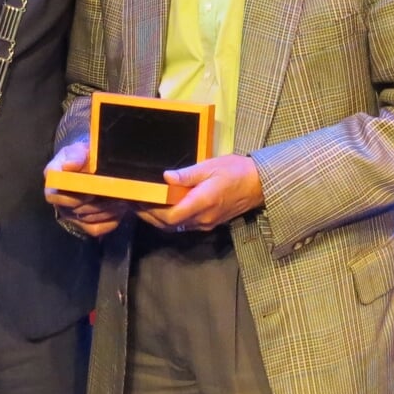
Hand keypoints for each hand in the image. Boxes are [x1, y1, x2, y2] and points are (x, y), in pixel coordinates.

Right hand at [44, 139, 131, 236]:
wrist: (91, 166)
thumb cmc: (83, 157)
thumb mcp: (78, 151)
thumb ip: (75, 156)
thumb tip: (68, 166)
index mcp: (53, 183)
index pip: (54, 196)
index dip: (72, 197)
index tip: (89, 193)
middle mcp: (58, 201)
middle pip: (75, 210)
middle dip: (96, 204)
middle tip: (114, 196)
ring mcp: (70, 214)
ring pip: (88, 219)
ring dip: (106, 211)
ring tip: (121, 200)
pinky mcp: (83, 223)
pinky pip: (96, 229)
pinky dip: (109, 221)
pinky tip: (119, 211)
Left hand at [139, 154, 262, 232]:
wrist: (259, 184)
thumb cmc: (235, 171)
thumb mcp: (210, 166)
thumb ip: (187, 174)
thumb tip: (166, 177)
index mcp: (202, 202)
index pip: (170, 215)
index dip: (150, 211)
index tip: (138, 200)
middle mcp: (203, 218)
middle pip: (169, 225)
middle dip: (149, 216)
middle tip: (135, 203)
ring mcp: (206, 223)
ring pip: (176, 227)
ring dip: (158, 219)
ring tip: (145, 204)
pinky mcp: (209, 223)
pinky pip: (184, 225)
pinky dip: (170, 219)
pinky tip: (164, 207)